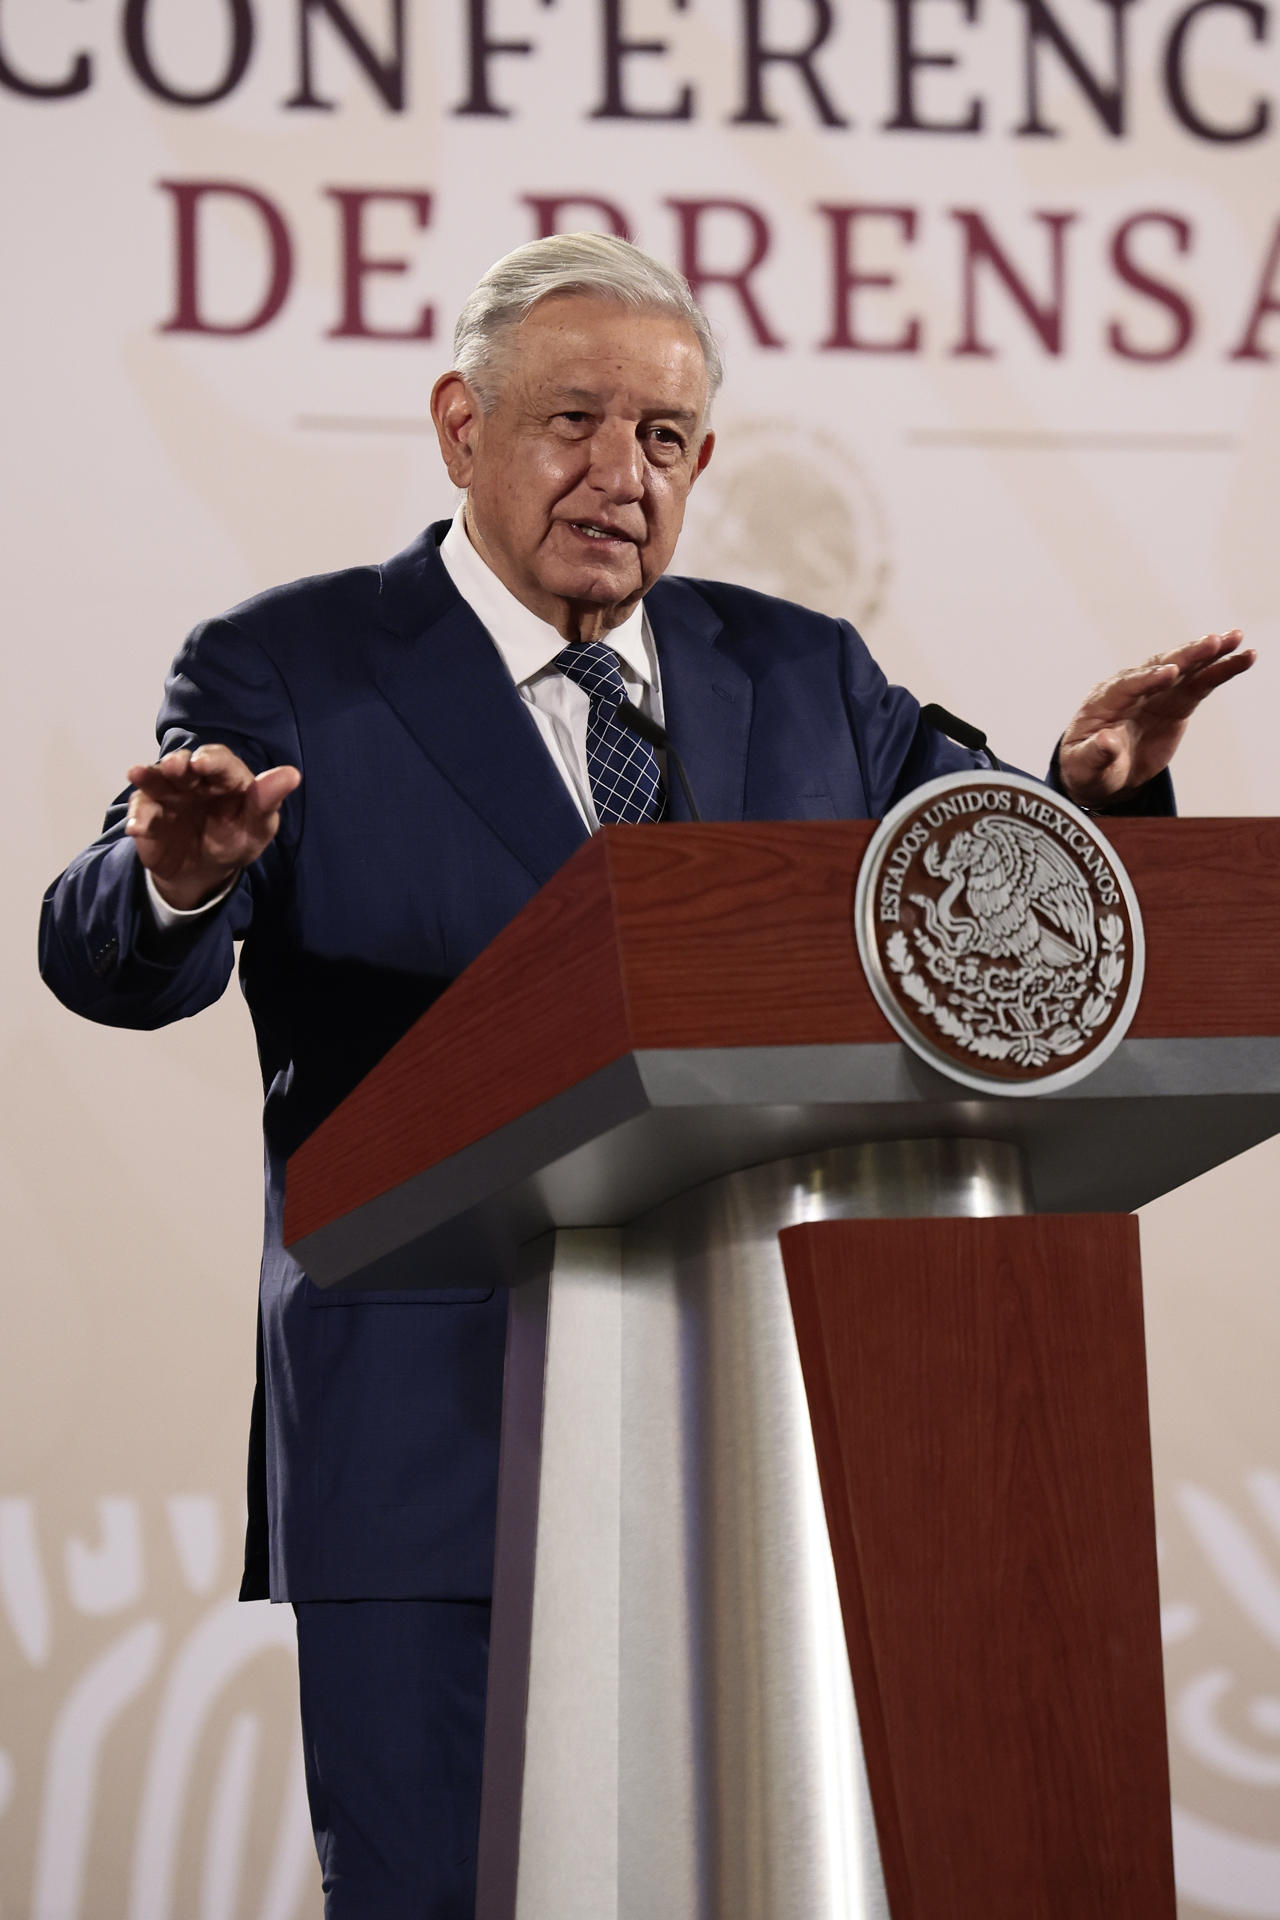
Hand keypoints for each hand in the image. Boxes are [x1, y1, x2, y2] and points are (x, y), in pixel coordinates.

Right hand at [124, 744, 300, 911]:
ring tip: (138, 774)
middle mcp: (194, 779)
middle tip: (176, 767)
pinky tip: (138, 827)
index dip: (212, 760)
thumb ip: (268, 802)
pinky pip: (141, 812)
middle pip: (184, 764)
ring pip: (156, 779)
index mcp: (225, 778)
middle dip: (178, 763)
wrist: (203, 872)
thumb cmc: (235, 841)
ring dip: (149, 776)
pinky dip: (138, 817)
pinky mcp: (148, 813)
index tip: (204, 763)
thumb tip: (292, 774)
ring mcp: (168, 793)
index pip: (220, 761)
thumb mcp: (257, 828)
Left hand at [1057, 630, 1255, 808]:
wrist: (1102, 769)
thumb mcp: (1084, 765)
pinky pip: (1199, 683)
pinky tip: (1242, 658)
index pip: (1127, 686)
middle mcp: (1132, 688)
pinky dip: (1220, 671)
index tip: (1170, 673)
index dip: (1148, 679)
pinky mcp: (1175, 701)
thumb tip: (1106, 742)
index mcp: (1104, 701)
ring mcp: (1155, 692)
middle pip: (1159, 667)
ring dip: (1208, 654)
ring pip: (1184, 669)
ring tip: (1234, 639)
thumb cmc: (1087, 766)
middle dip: (1184, 656)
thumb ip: (1095, 753)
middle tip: (1211, 644)